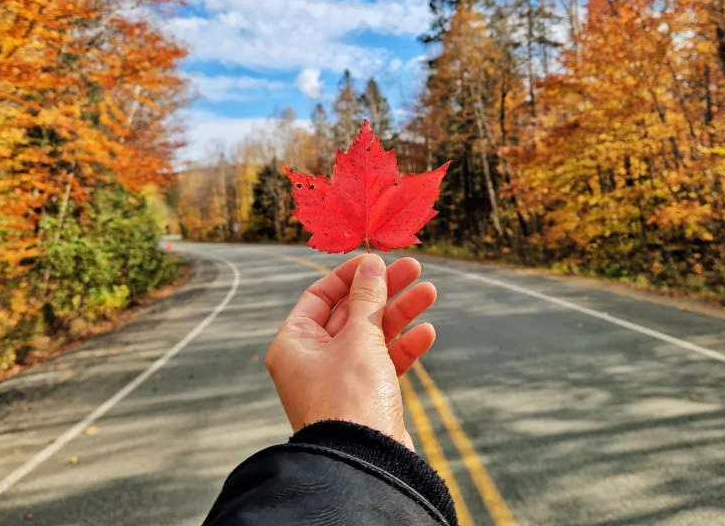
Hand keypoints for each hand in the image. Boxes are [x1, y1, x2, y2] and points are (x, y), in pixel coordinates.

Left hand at [265, 254, 436, 449]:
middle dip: (384, 291)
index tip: (379, 259)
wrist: (365, 465)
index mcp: (294, 343)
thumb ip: (367, 297)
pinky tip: (426, 333)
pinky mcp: (364, 398)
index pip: (320, 294)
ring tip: (430, 293)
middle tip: (415, 269)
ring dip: (400, 314)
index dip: (351, 275)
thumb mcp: (359, 337)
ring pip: (371, 336)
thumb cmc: (351, 397)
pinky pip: (383, 363)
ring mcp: (338, 380)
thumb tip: (371, 264)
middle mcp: (311, 360)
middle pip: (350, 312)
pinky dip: (403, 348)